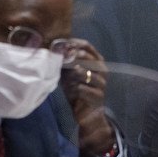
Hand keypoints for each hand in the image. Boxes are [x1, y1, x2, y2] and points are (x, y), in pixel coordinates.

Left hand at [60, 39, 114, 155]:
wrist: (87, 112)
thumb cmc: (78, 90)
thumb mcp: (70, 74)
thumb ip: (65, 63)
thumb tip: (55, 49)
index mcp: (97, 62)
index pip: (88, 47)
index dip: (75, 43)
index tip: (63, 44)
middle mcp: (102, 71)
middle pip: (90, 58)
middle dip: (76, 57)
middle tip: (64, 58)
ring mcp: (102, 84)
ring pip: (89, 74)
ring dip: (77, 73)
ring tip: (70, 75)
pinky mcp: (98, 96)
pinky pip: (85, 89)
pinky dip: (78, 89)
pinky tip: (73, 89)